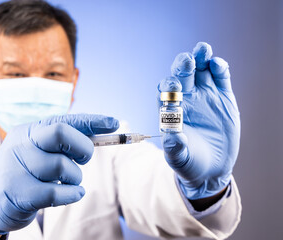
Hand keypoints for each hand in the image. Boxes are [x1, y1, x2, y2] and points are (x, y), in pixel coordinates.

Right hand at [0, 114, 118, 233]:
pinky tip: (73, 193)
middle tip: (83, 159)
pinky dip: (72, 194)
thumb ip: (64, 142)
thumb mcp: (40, 150)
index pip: (63, 119)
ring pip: (62, 166)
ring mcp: (17, 167)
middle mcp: (21, 143)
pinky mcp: (18, 193)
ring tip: (68, 181)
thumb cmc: (27, 171)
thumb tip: (102, 133)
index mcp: (29, 130)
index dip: (91, 121)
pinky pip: (56, 192)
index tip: (114, 123)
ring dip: (75, 177)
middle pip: (61, 133)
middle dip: (82, 147)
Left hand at [157, 42, 239, 199]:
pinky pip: (219, 77)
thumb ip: (175, 147)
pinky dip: (218, 68)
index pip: (165, 92)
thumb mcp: (179, 158)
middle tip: (186, 61)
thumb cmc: (189, 162)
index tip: (173, 86)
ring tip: (202, 50)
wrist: (211, 167)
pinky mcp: (222, 96)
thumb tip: (173, 136)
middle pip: (181, 75)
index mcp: (170, 110)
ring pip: (200, 70)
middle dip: (182, 66)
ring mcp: (204, 95)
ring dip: (200, 58)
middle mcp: (185, 98)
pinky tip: (217, 65)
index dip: (168, 87)